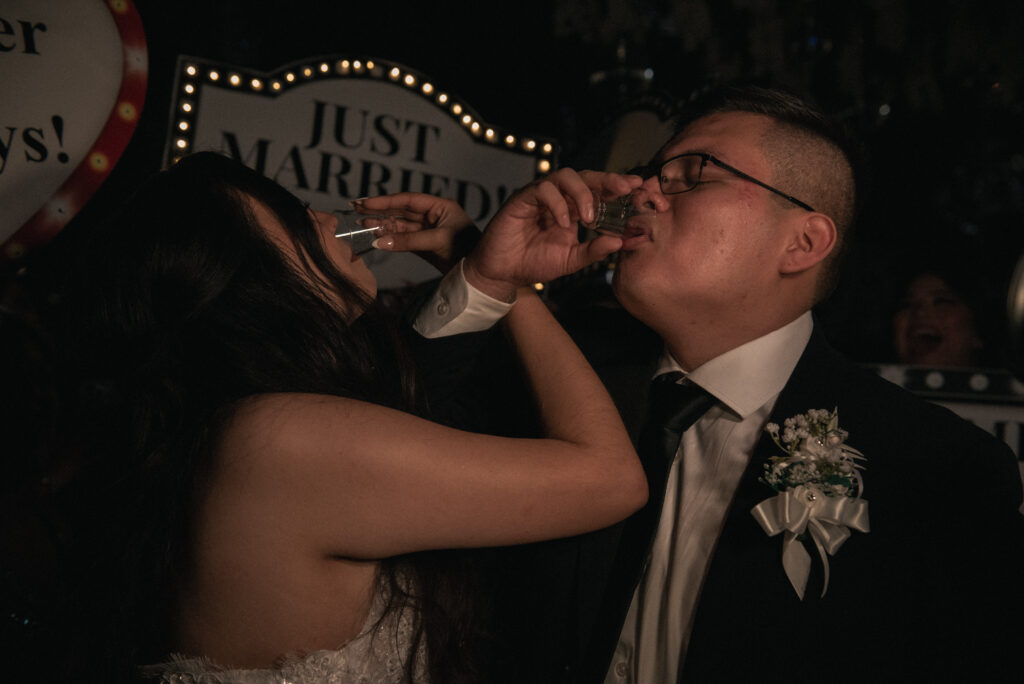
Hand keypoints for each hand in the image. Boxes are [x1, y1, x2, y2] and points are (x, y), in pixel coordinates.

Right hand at [353, 193, 478, 273]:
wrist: (482, 275)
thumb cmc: (468, 252)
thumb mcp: (438, 242)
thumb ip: (409, 241)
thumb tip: (381, 241)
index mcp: (441, 207)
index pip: (409, 200)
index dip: (386, 201)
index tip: (365, 202)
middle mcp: (434, 217)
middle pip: (402, 211)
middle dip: (380, 210)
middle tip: (356, 208)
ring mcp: (430, 232)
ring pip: (401, 226)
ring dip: (382, 225)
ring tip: (362, 224)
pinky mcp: (426, 247)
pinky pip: (405, 240)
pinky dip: (391, 238)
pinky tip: (377, 236)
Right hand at [463, 169, 641, 300]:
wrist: (502, 273)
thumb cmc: (533, 263)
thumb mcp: (571, 261)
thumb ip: (594, 251)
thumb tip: (620, 241)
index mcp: (573, 210)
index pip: (599, 191)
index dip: (618, 187)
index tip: (639, 188)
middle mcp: (559, 198)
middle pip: (586, 176)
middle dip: (608, 180)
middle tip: (626, 188)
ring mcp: (540, 196)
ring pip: (565, 176)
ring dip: (582, 193)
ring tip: (589, 217)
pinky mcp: (522, 199)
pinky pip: (543, 189)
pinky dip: (558, 204)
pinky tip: (564, 223)